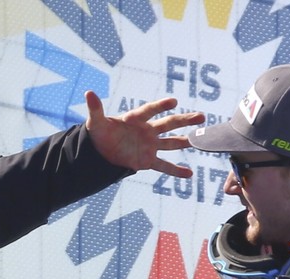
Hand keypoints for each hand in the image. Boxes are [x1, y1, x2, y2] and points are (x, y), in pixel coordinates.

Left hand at [83, 90, 204, 177]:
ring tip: (200, 141)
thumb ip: (95, 109)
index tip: (173, 101)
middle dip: (184, 120)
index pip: (150, 110)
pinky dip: (176, 170)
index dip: (160, 106)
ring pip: (171, 143)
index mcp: (135, 119)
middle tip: (201, 116)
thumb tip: (89, 93)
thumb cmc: (99, 133)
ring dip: (185, 141)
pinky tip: (189, 174)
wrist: (100, 152)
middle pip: (168, 124)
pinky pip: (164, 165)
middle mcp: (146, 130)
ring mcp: (149, 145)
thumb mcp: (95, 122)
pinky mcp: (147, 160)